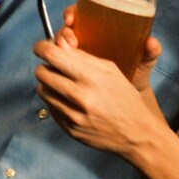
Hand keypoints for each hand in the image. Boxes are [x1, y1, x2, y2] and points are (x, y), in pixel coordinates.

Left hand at [34, 34, 166, 158]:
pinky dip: (56, 101)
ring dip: (48, 84)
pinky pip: (50, 108)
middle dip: (45, 66)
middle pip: (42, 73)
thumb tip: (58, 44)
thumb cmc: (125, 98)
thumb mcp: (111, 70)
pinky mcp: (69, 129)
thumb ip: (82, 57)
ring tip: (62, 84)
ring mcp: (74, 115)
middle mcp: (81, 97)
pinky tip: (70, 101)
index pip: (53, 56)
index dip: (42, 48)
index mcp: (92, 78)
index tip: (41, 47)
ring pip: (42, 91)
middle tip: (53, 67)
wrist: (137, 134)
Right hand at [57, 5, 162, 91]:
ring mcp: (79, 55)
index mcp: (101, 28)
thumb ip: (151, 52)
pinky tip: (60, 69)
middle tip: (70, 41)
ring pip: (59, 46)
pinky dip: (57, 65)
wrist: (132, 94)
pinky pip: (60, 64)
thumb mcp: (145, 61)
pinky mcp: (74, 70)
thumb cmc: (138, 70)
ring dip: (58, 48)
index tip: (71, 19)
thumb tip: (151, 42)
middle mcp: (86, 38)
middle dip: (63, 32)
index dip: (71, 13)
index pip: (80, 13)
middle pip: (66, 29)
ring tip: (67, 54)